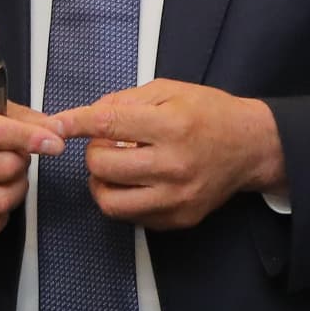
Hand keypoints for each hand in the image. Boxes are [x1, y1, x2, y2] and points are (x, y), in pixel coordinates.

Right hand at [0, 101, 65, 239]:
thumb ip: (21, 119)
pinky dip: (2, 213)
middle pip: (3, 168)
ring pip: (0, 200)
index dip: (29, 138)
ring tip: (9, 179)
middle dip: (21, 164)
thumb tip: (57, 130)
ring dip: (16, 190)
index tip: (55, 143)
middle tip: (16, 159)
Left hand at [47, 80, 285, 229]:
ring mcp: (176, 198)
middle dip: (94, 153)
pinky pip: (131, 216)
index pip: (107, 125)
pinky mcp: (178, 219)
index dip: (75, 123)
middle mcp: (173, 165)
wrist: (252, 148)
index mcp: (171, 126)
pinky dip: (123, 198)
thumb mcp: (170, 91)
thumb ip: (125, 100)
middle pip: (101, 166)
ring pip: (109, 201)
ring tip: (115, 168)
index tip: (57, 125)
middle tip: (107, 145)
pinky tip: (136, 182)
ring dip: (101, 182)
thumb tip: (87, 115)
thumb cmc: (210, 113)